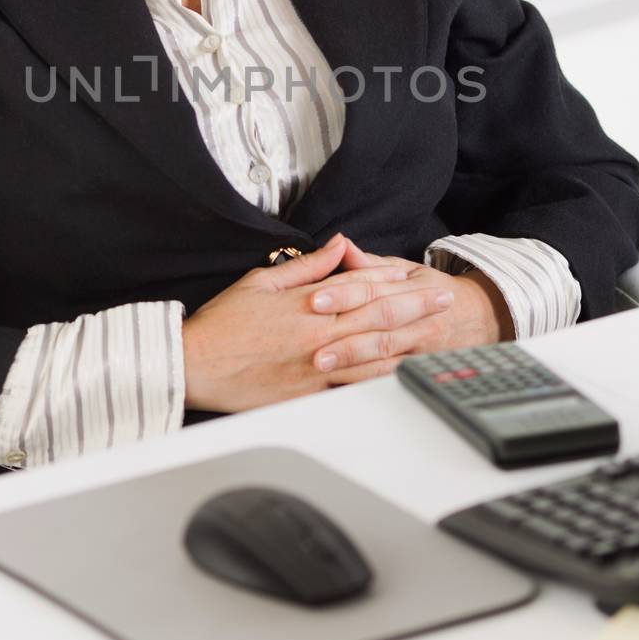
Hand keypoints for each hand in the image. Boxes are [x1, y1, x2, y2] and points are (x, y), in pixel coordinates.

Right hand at [181, 232, 457, 412]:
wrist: (195, 365)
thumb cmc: (223, 324)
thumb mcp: (263, 281)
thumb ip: (308, 265)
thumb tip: (339, 245)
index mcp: (306, 305)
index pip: (359, 287)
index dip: (390, 281)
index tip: (413, 278)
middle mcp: (317, 336)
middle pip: (378, 318)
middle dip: (415, 308)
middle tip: (443, 302)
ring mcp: (316, 367)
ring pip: (373, 354)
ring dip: (409, 342)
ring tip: (435, 336)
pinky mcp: (309, 394)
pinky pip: (353, 386)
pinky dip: (380, 379)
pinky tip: (400, 374)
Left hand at [319, 237, 515, 382]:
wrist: (479, 317)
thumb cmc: (433, 290)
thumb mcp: (407, 269)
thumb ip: (370, 263)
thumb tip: (341, 244)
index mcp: (411, 289)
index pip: (373, 291)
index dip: (344, 294)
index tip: (315, 300)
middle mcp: (418, 319)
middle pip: (380, 327)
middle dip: (345, 337)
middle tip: (313, 344)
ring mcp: (422, 347)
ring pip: (387, 357)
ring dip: (354, 364)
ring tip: (323, 367)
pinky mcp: (422, 368)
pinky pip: (393, 376)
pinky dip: (369, 381)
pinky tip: (344, 384)